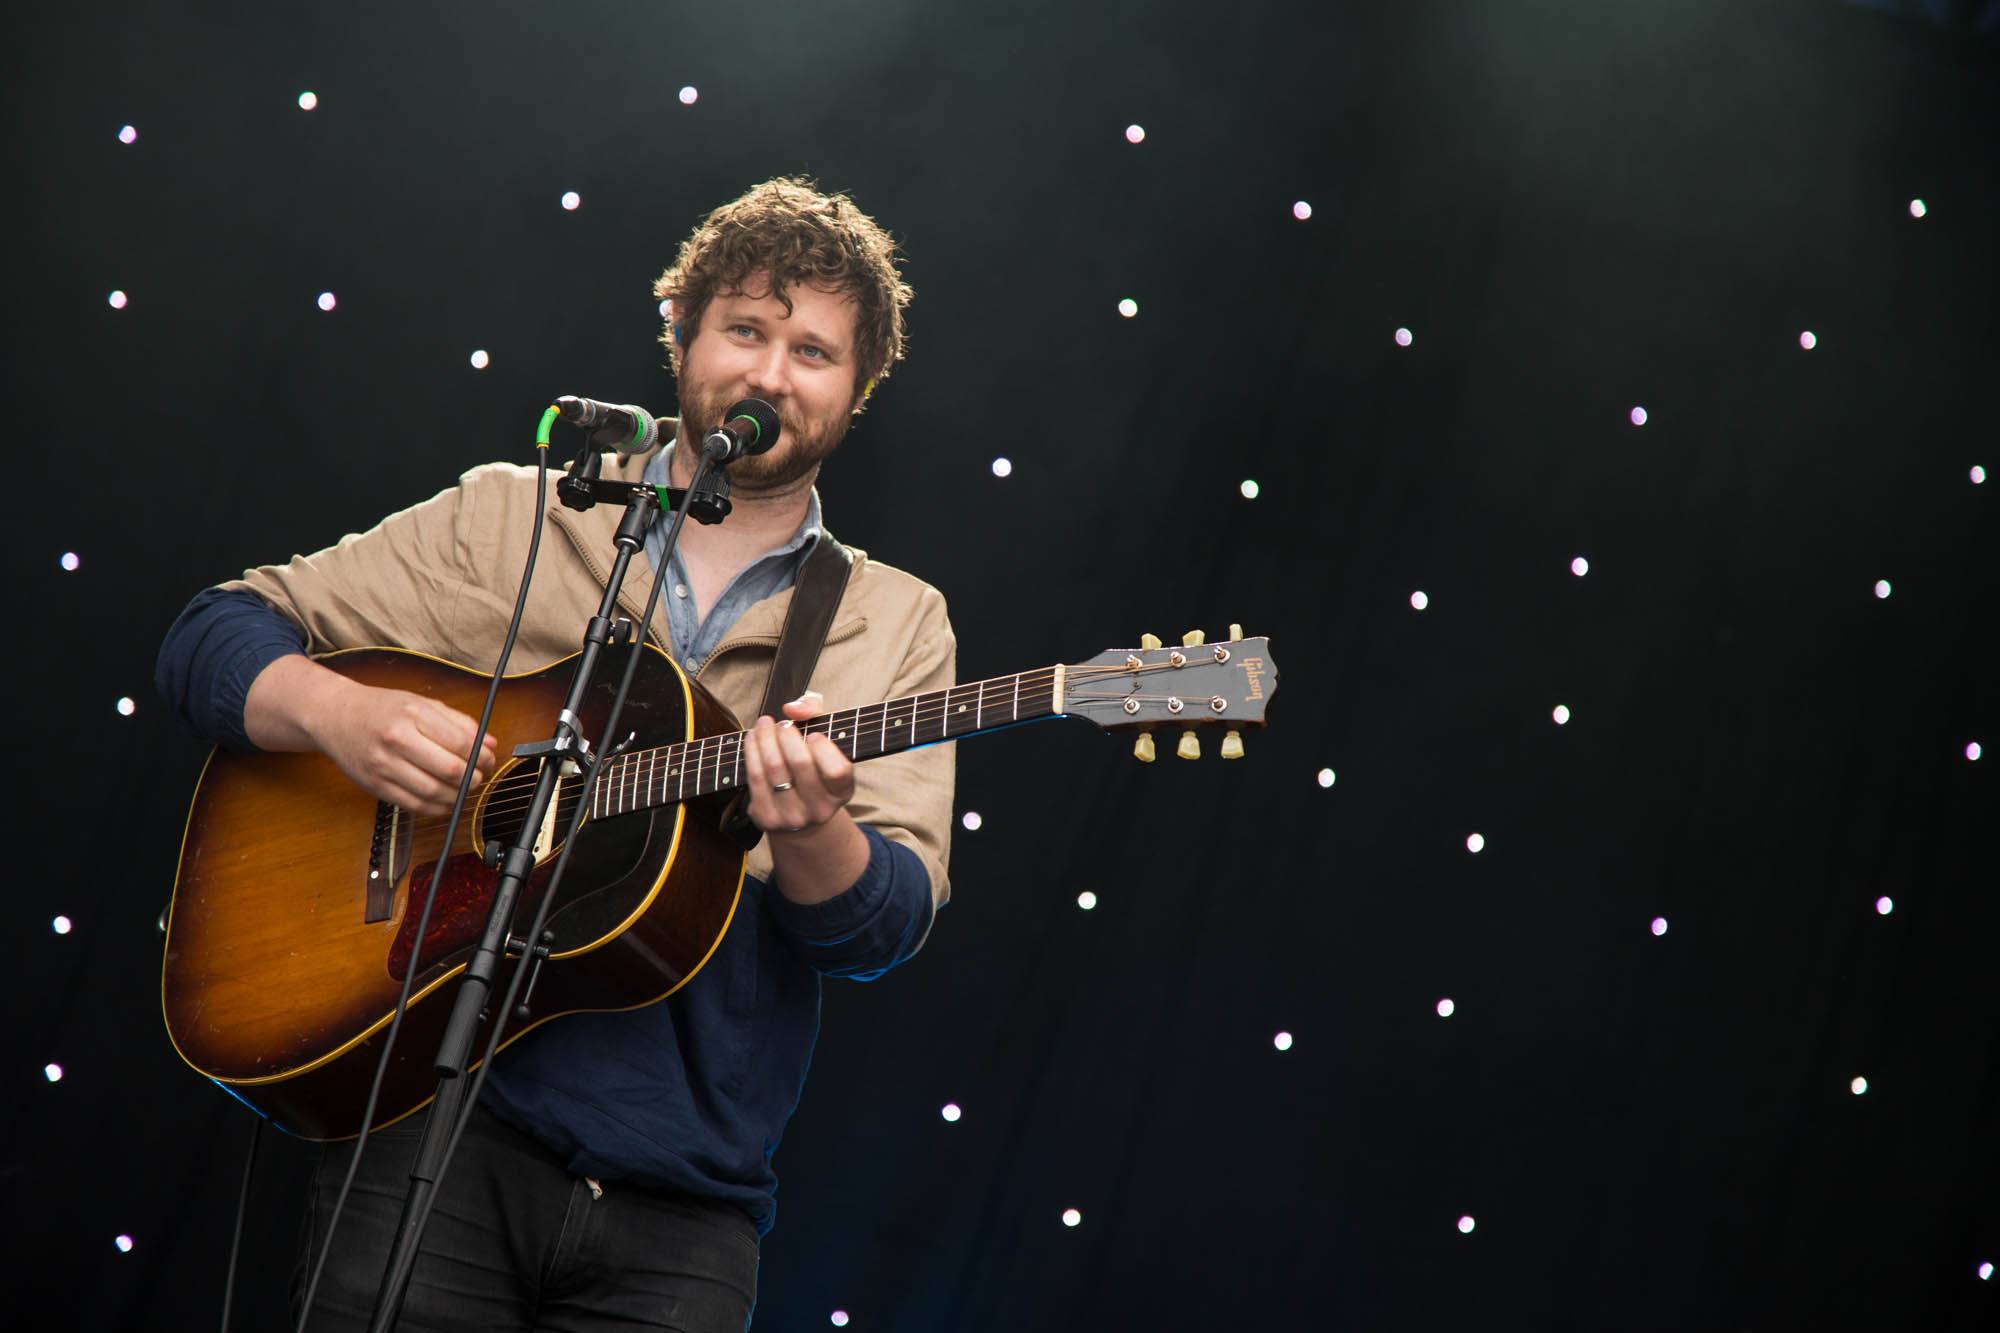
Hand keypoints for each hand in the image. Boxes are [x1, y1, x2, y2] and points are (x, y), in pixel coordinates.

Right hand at [313, 680, 497, 815]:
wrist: (335, 716)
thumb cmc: (382, 709)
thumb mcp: (422, 703)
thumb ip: (458, 723)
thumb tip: (490, 743)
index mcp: (413, 715)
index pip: (461, 742)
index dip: (483, 756)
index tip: (489, 759)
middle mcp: (397, 740)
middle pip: (449, 770)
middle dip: (473, 777)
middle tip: (479, 776)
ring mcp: (383, 765)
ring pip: (433, 792)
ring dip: (457, 796)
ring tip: (464, 789)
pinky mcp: (375, 786)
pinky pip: (413, 805)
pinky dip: (436, 808)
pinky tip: (444, 800)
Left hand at [741, 691, 855, 835]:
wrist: (799, 815)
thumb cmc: (814, 766)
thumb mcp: (825, 740)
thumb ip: (814, 713)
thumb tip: (792, 709)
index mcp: (842, 792)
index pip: (837, 771)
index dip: (823, 748)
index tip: (813, 735)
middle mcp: (821, 809)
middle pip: (800, 763)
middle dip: (787, 734)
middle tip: (783, 725)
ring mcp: (793, 816)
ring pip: (774, 767)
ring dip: (765, 738)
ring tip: (764, 723)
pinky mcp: (767, 817)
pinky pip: (755, 777)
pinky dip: (751, 751)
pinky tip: (753, 737)